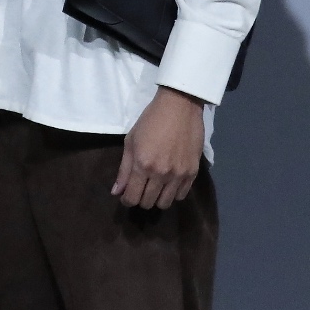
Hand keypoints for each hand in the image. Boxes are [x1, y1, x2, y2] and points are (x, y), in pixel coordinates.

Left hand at [114, 87, 203, 209]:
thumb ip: (124, 169)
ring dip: (157, 199)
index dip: (126, 200)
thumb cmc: (151, 120)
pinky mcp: (193, 172)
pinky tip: (169, 184)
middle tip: (141, 189)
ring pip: (165, 203)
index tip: (126, 195)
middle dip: (140, 199)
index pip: (132, 198)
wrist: (180, 106)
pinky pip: (181, 195)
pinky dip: (173, 193)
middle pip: (148, 203)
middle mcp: (161, 174)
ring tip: (155, 188)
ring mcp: (179, 174)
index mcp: (143, 165)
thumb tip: (117, 192)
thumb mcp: (131, 141)